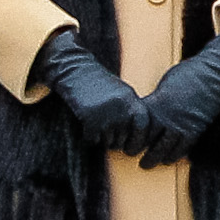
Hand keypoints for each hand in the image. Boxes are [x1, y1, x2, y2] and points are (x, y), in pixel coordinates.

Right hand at [32, 30, 148, 155]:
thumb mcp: (123, 93)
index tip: (130, 148)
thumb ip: (132, 112)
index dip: (137, 141)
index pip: (142, 128)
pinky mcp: (90, 120)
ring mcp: (107, 115)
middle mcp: (122, 109)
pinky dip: (88, 137)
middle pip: (123, 139)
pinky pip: (92, 140)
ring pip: (107, 142)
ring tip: (95, 121)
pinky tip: (86, 124)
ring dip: (101, 138)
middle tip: (104, 129)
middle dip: (114, 141)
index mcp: (132, 101)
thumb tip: (140, 139)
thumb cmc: (100, 83)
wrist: (77, 72)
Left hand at [138, 25, 219, 167]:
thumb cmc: (188, 74)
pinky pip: (183, 148)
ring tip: (147, 163)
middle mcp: (168, 118)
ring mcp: (182, 126)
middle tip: (131, 154)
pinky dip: (174, 155)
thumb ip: (154, 101)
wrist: (214, 74)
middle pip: (149, 141)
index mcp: (157, 104)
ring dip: (155, 157)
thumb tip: (144, 110)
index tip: (124, 138)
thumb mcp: (165, 85)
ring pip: (165, 149)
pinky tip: (168, 159)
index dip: (130, 135)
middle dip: (138, 150)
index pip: (138, 126)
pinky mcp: (196, 130)